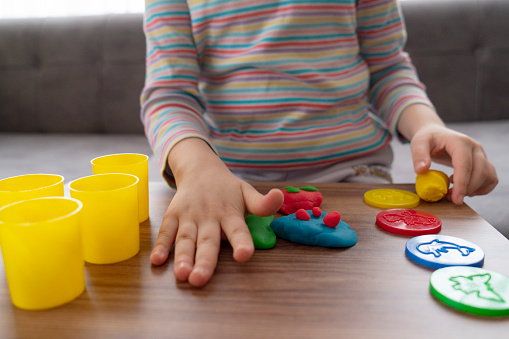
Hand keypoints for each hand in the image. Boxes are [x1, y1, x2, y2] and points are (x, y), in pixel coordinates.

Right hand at [149, 138, 283, 286]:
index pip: (238, 229)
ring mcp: (189, 216)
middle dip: (204, 260)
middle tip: (200, 279)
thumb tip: (280, 196)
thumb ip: (262, 203)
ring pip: (186, 238)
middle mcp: (209, 216)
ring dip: (182, 256)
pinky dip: (161, 246)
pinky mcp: (173, 215)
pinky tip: (157, 261)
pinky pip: (166, 232)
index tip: (244, 255)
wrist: (200, 169)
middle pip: (207, 240)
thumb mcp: (247, 192)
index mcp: (230, 213)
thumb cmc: (227, 189)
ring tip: (182, 274)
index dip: (242, 242)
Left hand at [410, 124, 497, 203]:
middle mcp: (475, 148)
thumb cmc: (428, 139)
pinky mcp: (484, 162)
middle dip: (466, 189)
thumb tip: (421, 170)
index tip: (456, 199)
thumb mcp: (418, 143)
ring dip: (474, 189)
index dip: (462, 183)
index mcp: (460, 142)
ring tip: (455, 192)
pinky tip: (465, 188)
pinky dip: (481, 188)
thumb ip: (419, 155)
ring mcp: (481, 155)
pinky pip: (491, 179)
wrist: (436, 135)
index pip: (465, 165)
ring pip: (488, 176)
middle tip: (449, 197)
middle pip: (481, 172)